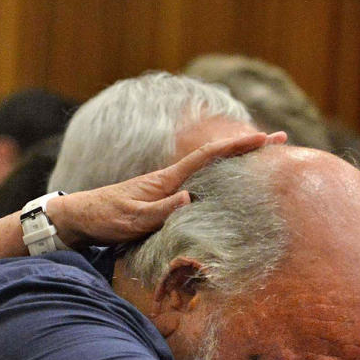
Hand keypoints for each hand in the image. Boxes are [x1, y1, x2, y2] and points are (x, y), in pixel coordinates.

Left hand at [45, 131, 284, 247]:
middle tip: (280, 141)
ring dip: (236, 165)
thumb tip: (191, 198)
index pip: (208, 157)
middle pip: (215, 159)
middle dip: (246, 150)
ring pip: (208, 172)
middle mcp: (170, 180)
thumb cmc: (105, 219)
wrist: (79, 218)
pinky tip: (228, 188)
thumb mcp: (132, 220)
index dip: (236, 147)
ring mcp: (166, 189)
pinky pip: (198, 187)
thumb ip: (160, 211)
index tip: (265, 139)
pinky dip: (218, 181)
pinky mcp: (161, 200)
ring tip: (266, 161)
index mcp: (166, 180)